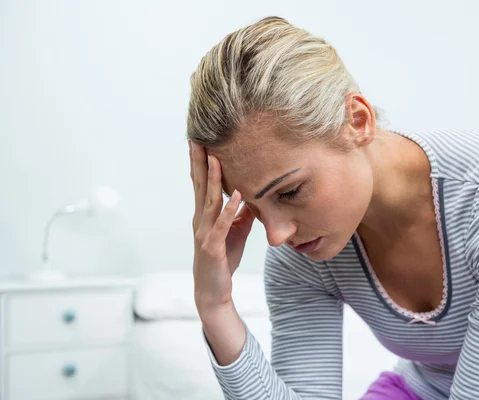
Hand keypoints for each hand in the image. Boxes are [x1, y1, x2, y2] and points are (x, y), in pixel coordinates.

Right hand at [188, 140, 254, 318]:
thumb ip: (241, 212)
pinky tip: (237, 196)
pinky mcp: (213, 247)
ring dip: (214, 179)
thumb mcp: (236, 231)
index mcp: (205, 215)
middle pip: (200, 186)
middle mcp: (201, 220)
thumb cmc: (223, 259)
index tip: (201, 140)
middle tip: (197, 138)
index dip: (201, 162)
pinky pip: (222, 225)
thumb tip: (251, 194)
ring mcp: (205, 233)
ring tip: (217, 158)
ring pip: (210, 201)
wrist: (213, 291)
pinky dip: (229, 210)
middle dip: (199, 162)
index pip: (202, 183)